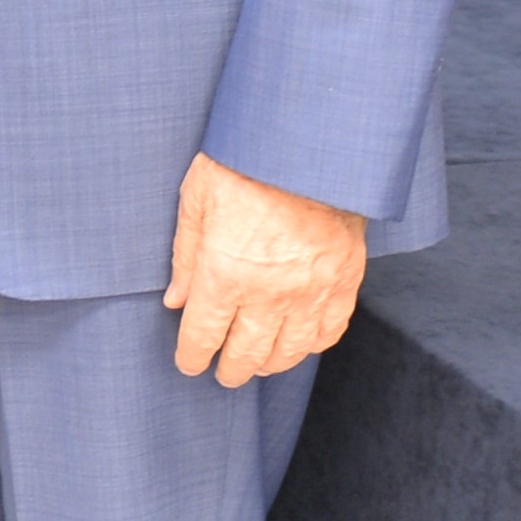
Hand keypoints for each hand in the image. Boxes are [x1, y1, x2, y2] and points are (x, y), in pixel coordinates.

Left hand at [165, 151, 367, 385]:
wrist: (310, 147)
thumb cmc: (245, 164)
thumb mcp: (196, 200)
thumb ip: (184, 256)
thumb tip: (176, 300)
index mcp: (225, 274)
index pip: (203, 335)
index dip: (193, 356)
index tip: (189, 363)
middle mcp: (269, 293)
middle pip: (246, 353)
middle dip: (230, 370)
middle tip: (223, 373)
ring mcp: (310, 291)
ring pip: (289, 351)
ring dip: (269, 364)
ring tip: (257, 364)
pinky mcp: (343, 282)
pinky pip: (329, 331)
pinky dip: (312, 345)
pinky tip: (300, 344)